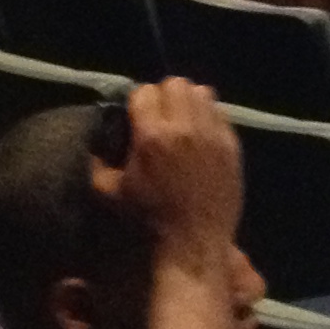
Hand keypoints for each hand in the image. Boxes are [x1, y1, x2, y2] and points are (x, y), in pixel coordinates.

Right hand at [104, 80, 242, 257]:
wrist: (192, 244)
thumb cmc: (146, 222)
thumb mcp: (107, 193)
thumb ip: (97, 161)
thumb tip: (97, 141)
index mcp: (153, 137)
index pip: (144, 91)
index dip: (136, 104)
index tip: (135, 120)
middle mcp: (186, 129)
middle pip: (176, 84)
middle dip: (163, 97)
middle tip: (159, 118)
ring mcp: (214, 136)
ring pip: (203, 93)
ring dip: (189, 103)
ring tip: (181, 123)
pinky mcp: (232, 147)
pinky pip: (222, 114)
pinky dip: (209, 118)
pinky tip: (200, 137)